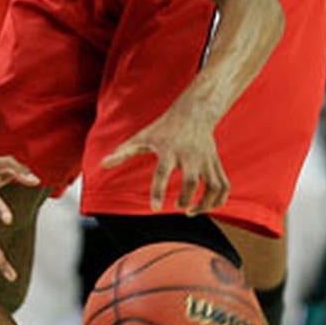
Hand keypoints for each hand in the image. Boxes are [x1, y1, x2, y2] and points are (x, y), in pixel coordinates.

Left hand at [102, 98, 228, 214]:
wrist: (193, 113)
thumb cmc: (163, 128)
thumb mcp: (142, 137)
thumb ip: (123, 152)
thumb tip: (101, 164)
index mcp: (168, 150)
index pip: (162, 172)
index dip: (157, 191)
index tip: (155, 208)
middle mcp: (189, 155)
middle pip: (191, 181)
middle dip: (185, 198)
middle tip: (177, 207)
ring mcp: (205, 160)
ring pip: (214, 186)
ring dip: (206, 203)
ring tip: (191, 211)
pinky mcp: (216, 163)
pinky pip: (224, 185)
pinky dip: (219, 200)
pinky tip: (206, 206)